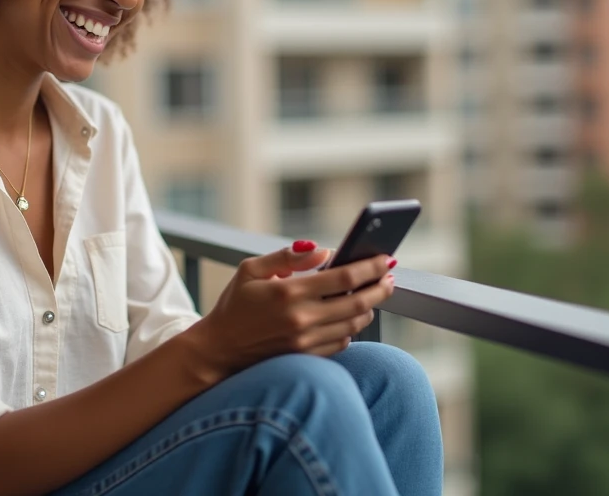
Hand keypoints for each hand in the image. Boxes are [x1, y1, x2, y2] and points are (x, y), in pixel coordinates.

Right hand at [187, 241, 395, 379]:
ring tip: (372, 295)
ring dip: (369, 308)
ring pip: (354, 325)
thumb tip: (323, 251)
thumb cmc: (234, 305)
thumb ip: (287, 257)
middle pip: (358, 303)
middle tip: (389, 277)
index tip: (385, 259)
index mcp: (289, 292)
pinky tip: (349, 317)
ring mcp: (306, 342)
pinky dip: (351, 329)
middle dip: (380, 288)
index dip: (370, 267)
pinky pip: (342, 343)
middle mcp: (301, 319)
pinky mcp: (306, 358)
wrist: (218, 350)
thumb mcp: (251, 270)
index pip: (344, 278)